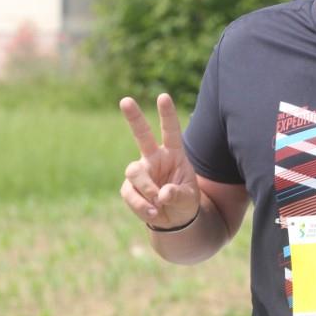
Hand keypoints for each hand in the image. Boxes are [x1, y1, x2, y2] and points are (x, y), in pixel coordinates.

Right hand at [120, 93, 200, 228]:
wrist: (174, 219)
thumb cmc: (185, 201)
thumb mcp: (189, 198)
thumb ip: (179, 195)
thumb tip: (162, 194)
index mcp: (174, 153)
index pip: (171, 131)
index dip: (167, 114)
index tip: (163, 96)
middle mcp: (154, 157)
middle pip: (142, 134)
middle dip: (134, 118)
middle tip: (126, 100)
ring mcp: (140, 171)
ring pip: (134, 171)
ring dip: (146, 189)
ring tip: (158, 204)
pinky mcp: (129, 187)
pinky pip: (129, 193)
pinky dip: (141, 205)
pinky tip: (153, 212)